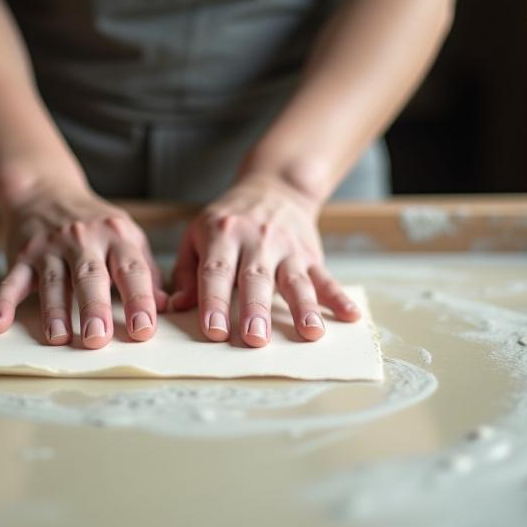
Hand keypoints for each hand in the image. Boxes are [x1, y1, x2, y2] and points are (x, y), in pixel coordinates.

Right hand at [0, 186, 167, 348]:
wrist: (46, 191)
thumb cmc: (95, 225)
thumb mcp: (127, 237)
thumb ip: (147, 272)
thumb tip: (169, 306)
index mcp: (116, 236)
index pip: (131, 269)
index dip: (140, 299)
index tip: (145, 329)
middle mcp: (83, 240)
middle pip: (90, 277)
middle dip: (95, 308)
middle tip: (98, 339)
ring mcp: (50, 247)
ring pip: (53, 281)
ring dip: (54, 311)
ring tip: (58, 338)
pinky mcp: (22, 256)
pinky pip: (11, 281)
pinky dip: (3, 302)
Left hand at [168, 175, 360, 346]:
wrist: (274, 187)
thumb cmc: (226, 221)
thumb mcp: (196, 234)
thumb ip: (187, 272)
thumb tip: (177, 307)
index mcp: (222, 234)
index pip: (216, 271)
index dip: (214, 301)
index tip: (213, 331)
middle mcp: (256, 239)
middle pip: (256, 278)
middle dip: (256, 309)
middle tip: (254, 339)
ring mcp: (287, 247)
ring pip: (295, 280)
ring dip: (303, 307)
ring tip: (309, 333)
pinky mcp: (310, 254)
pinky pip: (325, 277)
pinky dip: (338, 297)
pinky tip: (349, 315)